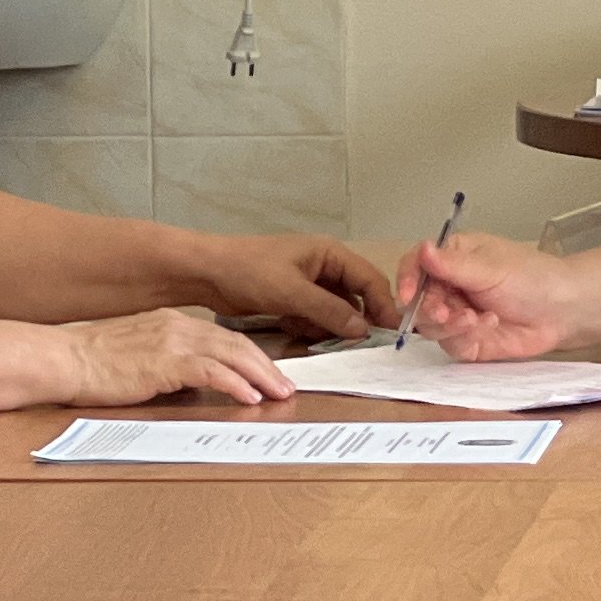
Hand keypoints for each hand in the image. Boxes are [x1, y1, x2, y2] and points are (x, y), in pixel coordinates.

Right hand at [60, 307, 297, 408]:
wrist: (63, 358)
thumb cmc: (92, 362)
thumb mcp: (137, 354)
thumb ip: (166, 362)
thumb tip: (190, 383)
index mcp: (171, 322)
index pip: (223, 337)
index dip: (251, 355)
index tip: (268, 373)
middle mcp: (177, 326)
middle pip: (236, 344)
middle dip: (265, 366)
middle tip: (286, 386)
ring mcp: (172, 342)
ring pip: (231, 355)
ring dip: (260, 376)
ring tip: (279, 394)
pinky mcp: (164, 362)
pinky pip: (211, 372)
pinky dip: (235, 384)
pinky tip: (249, 398)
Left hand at [184, 232, 394, 342]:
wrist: (206, 274)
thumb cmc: (249, 271)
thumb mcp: (292, 292)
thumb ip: (330, 310)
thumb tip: (364, 330)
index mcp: (329, 254)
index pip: (369, 279)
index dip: (384, 304)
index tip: (393, 332)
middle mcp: (324, 267)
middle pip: (356, 296)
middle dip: (360, 320)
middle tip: (367, 346)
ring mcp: (308, 285)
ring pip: (336, 311)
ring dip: (336, 327)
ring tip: (336, 344)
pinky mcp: (293, 301)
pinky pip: (316, 318)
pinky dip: (316, 329)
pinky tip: (308, 335)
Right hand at [394, 232, 590, 361]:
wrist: (563, 310)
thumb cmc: (531, 277)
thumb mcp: (491, 268)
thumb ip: (453, 266)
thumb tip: (422, 249)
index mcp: (452, 258)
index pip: (415, 266)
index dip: (406, 281)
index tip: (408, 296)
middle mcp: (449, 286)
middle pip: (417, 302)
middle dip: (430, 310)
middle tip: (446, 313)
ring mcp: (456, 315)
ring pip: (431, 328)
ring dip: (450, 326)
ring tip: (477, 320)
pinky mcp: (468, 341)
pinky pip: (451, 346)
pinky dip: (467, 338)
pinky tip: (490, 326)